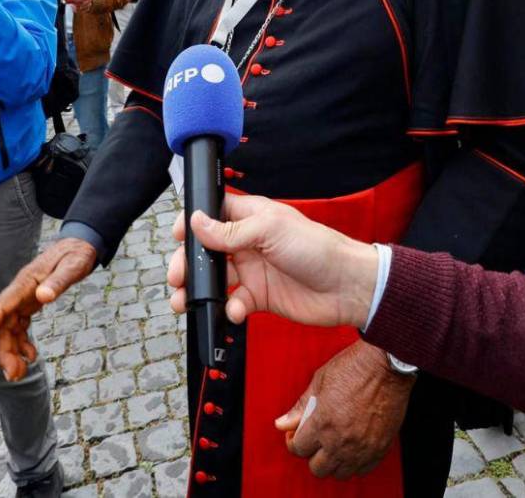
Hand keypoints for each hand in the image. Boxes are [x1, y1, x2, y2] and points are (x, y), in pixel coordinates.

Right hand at [0, 237, 98, 379]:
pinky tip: (30, 356)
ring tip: (20, 373)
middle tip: (13, 376)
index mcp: (25, 283)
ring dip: (11, 352)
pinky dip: (22, 343)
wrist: (80, 246)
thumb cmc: (76, 255)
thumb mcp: (73, 266)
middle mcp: (19, 292)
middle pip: (2, 325)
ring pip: (9, 329)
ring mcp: (23, 298)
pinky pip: (19, 327)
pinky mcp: (30, 303)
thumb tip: (42, 297)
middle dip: (3, 351)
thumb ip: (59, 281)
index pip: (0, 308)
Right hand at [166, 194, 377, 329]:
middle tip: (177, 277)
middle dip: (188, 264)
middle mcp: (249, 242)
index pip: (214, 213)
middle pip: (207, 250)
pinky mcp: (260, 297)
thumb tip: (197, 222)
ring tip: (184, 302)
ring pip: (215, 280)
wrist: (347, 287)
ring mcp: (254, 270)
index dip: (193, 223)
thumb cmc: (317, 248)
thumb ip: (231, 230)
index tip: (177, 236)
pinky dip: (229, 310)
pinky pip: (234, 304)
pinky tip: (235, 312)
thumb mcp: (270, 230)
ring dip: (199, 291)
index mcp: (252, 217)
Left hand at [277, 341, 412, 478]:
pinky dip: (354, 462)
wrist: (388, 363)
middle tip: (315, 438)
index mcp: (322, 422)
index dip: (294, 441)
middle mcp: (340, 440)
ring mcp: (361, 447)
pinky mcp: (379, 448)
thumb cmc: (354, 367)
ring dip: (333, 461)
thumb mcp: (320, 381)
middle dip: (312, 453)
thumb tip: (281, 424)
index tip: (297, 433)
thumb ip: (300, 407)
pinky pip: (362, 470)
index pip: (298, 449)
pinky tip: (352, 446)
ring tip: (334, 443)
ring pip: (339, 473)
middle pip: (317, 468)